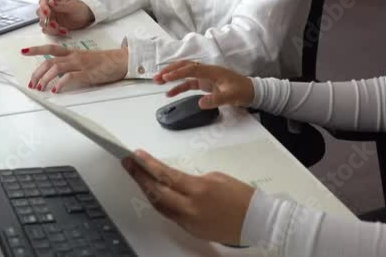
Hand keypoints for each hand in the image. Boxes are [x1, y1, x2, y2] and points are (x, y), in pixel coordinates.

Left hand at [23, 45, 126, 91]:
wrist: (121, 61)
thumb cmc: (105, 62)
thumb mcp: (86, 60)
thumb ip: (73, 64)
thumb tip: (58, 73)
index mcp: (73, 52)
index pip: (51, 48)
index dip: (36, 49)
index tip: (23, 51)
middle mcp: (74, 56)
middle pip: (49, 60)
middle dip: (37, 72)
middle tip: (32, 83)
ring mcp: (80, 64)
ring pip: (56, 67)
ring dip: (45, 79)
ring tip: (40, 88)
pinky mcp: (87, 73)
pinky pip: (69, 77)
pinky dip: (60, 84)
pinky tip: (55, 90)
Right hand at [37, 0, 94, 34]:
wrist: (87, 18)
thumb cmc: (81, 9)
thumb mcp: (72, 6)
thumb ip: (61, 5)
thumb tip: (50, 2)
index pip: (43, 1)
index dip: (43, 7)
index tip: (48, 12)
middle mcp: (50, 7)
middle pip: (40, 13)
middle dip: (46, 19)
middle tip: (54, 24)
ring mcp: (51, 17)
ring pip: (43, 23)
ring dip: (50, 27)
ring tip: (61, 29)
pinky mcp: (53, 25)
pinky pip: (48, 30)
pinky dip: (54, 32)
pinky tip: (63, 31)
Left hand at [122, 150, 253, 245]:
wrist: (257, 221)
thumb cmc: (242, 197)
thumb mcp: (217, 178)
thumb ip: (194, 179)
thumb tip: (178, 181)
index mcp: (199, 189)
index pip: (166, 175)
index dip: (148, 165)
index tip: (136, 155)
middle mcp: (190, 207)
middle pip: (156, 191)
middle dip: (139, 176)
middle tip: (128, 164)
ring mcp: (189, 221)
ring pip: (160, 205)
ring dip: (147, 190)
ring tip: (137, 176)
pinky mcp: (191, 230)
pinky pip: (171, 215)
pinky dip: (161, 203)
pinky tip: (155, 194)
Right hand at [153, 61, 254, 108]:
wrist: (250, 91)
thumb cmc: (242, 90)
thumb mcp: (230, 96)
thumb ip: (215, 99)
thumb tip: (200, 103)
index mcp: (212, 71)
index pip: (192, 69)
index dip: (178, 72)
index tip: (167, 77)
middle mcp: (206, 71)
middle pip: (185, 67)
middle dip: (170, 70)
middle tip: (157, 76)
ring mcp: (205, 77)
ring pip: (184, 74)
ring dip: (171, 77)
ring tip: (158, 81)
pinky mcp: (204, 83)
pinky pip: (188, 84)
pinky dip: (178, 87)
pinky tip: (170, 93)